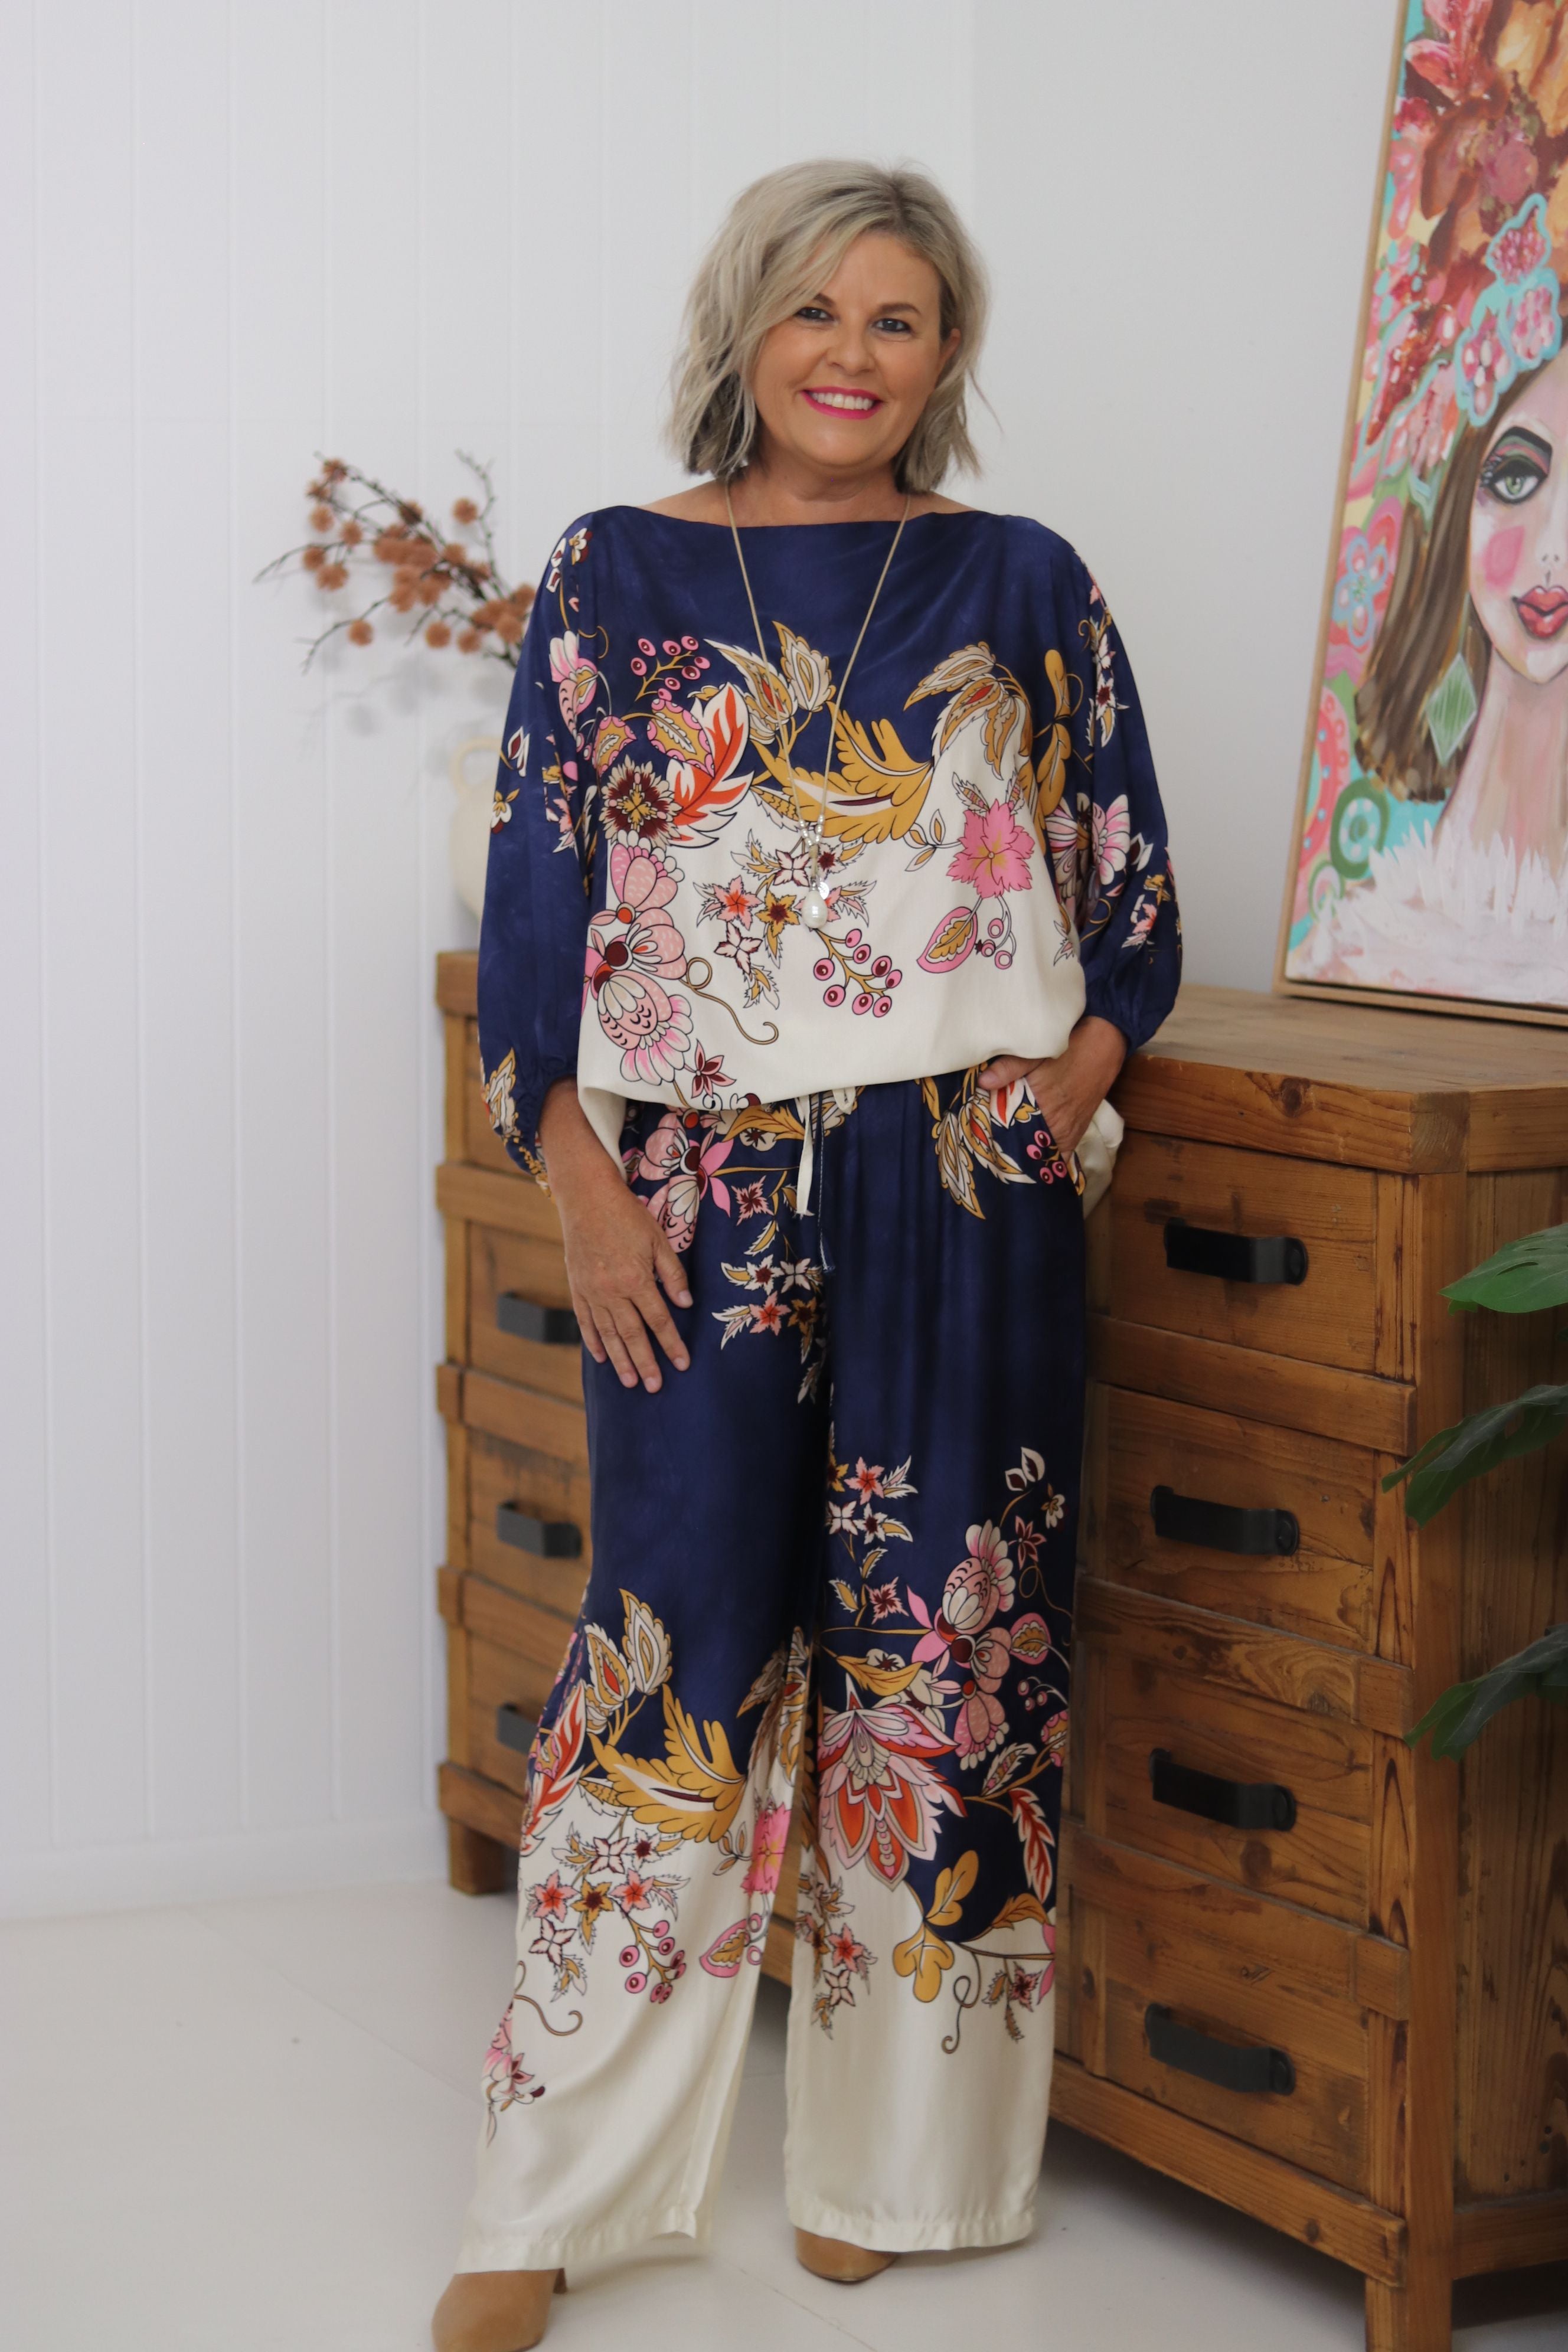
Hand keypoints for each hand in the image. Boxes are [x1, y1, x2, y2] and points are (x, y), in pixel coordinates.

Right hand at [538, 1081, 691, 1392]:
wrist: (585, 1197)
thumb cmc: (627, 1215)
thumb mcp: (658, 1239)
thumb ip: (673, 1274)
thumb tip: (686, 1305)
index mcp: (635, 1278)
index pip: (658, 1320)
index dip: (672, 1344)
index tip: (683, 1364)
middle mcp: (611, 1290)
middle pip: (631, 1335)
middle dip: (646, 1362)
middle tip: (655, 1387)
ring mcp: (590, 1291)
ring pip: (607, 1333)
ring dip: (620, 1360)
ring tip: (630, 1382)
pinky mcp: (576, 1287)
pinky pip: (585, 1321)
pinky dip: (593, 1341)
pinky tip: (602, 1357)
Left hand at [977, 1015, 1126, 1158]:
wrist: (1104, 1044)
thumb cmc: (1067, 1048)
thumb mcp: (1035, 1054)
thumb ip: (1008, 1068)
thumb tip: (983, 1082)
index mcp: (1048, 1111)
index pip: (1020, 1143)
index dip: (1003, 1149)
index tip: (988, 1151)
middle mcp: (1061, 1127)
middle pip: (1032, 1154)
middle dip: (1013, 1155)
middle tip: (993, 1154)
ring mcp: (1072, 1131)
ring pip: (1046, 1155)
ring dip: (1030, 1154)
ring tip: (1009, 1155)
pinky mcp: (1079, 1129)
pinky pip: (1061, 1152)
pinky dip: (1047, 1153)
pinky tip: (1032, 1151)